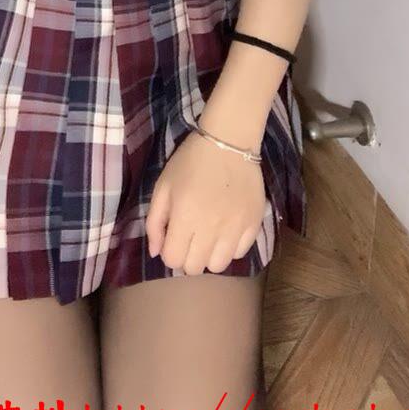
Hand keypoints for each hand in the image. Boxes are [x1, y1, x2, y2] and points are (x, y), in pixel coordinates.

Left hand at [145, 129, 266, 274]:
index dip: (169, 252)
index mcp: (185, 217)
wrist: (228, 142)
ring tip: (208, 237)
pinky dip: (230, 248)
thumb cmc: (190, 162)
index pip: (173, 259)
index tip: (173, 238)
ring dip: (209, 256)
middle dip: (187, 257)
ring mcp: (235, 228)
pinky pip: (240, 253)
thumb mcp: (163, 187)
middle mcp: (211, 228)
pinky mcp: (254, 224)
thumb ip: (154, 222)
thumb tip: (155, 253)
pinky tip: (225, 230)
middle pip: (195, 267)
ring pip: (219, 266)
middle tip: (190, 238)